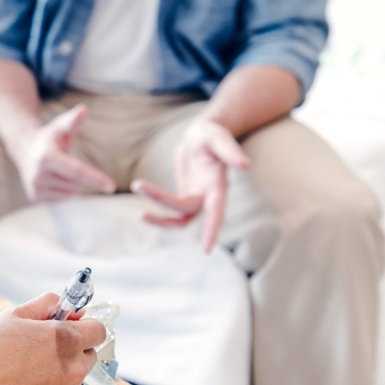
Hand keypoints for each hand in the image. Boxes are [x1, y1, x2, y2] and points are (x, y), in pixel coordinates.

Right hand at [0, 294, 105, 384]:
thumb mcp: (13, 316)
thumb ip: (45, 305)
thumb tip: (64, 305)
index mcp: (67, 340)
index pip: (98, 331)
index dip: (83, 327)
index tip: (72, 328)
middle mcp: (73, 370)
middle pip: (88, 357)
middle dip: (71, 352)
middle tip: (39, 352)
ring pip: (73, 383)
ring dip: (58, 377)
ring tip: (23, 376)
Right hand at [14, 104, 115, 201]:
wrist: (25, 150)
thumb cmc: (50, 137)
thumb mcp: (61, 126)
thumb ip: (73, 120)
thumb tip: (84, 109)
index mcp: (47, 157)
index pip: (76, 171)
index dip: (95, 178)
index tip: (112, 187)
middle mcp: (38, 175)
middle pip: (77, 183)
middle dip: (82, 176)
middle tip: (69, 162)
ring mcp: (36, 188)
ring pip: (72, 193)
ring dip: (74, 183)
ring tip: (60, 170)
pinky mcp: (36, 198)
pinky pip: (63, 199)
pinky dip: (66, 190)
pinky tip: (55, 179)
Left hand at [131, 118, 250, 252]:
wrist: (201, 135)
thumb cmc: (212, 134)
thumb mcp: (218, 137)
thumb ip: (230, 151)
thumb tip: (246, 165)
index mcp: (217, 185)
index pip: (216, 211)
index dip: (212, 229)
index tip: (206, 250)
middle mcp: (207, 196)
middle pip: (186, 214)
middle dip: (163, 211)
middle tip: (138, 196)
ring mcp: (195, 197)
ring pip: (177, 218)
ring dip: (158, 218)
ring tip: (138, 206)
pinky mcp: (184, 194)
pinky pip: (170, 210)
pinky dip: (156, 206)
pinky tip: (141, 191)